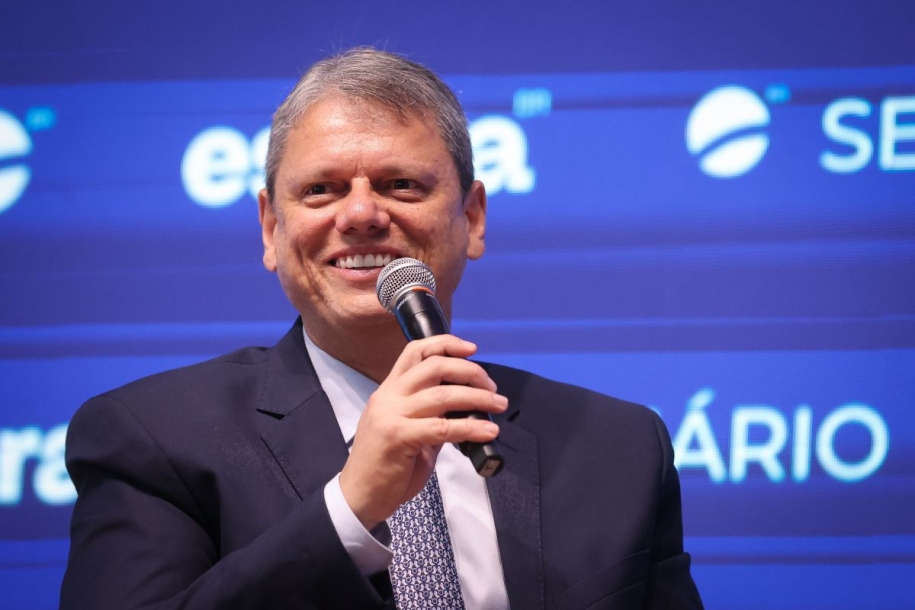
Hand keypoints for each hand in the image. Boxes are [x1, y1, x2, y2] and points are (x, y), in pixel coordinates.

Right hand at [338, 334, 506, 528]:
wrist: (358, 496)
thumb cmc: (385, 466)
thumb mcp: (406, 430)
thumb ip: (431, 415)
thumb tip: (466, 407)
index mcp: (389, 390)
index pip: (415, 351)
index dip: (446, 344)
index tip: (471, 349)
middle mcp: (388, 396)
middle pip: (434, 366)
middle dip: (470, 371)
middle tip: (491, 387)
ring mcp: (391, 415)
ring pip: (442, 395)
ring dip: (478, 398)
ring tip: (498, 405)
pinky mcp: (398, 438)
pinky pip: (442, 427)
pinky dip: (471, 427)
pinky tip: (488, 431)